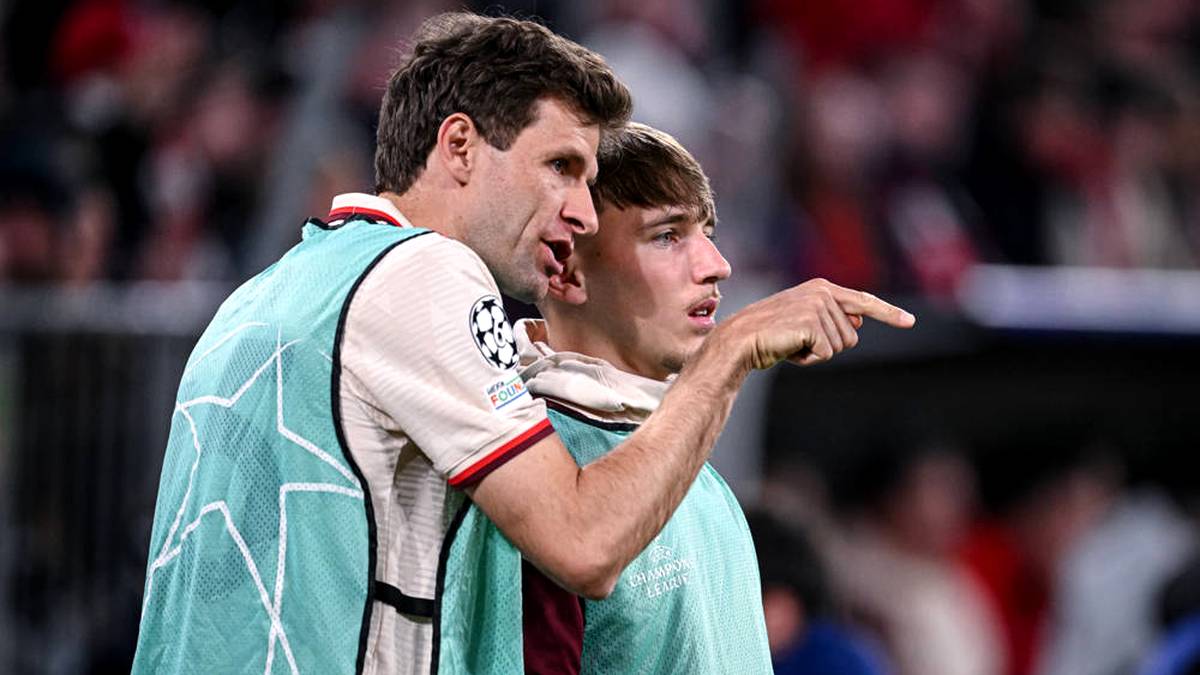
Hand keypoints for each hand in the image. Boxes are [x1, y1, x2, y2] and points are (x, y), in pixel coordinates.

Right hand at [719, 278, 914, 369]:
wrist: (739, 340)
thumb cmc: (769, 334)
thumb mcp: (802, 322)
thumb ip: (831, 318)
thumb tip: (858, 319)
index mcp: (822, 288)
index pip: (864, 301)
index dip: (889, 313)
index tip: (910, 322)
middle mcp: (823, 293)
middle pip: (851, 335)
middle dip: (827, 346)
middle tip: (797, 342)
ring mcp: (817, 307)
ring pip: (840, 346)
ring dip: (816, 353)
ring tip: (790, 343)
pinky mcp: (811, 323)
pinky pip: (826, 354)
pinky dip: (808, 360)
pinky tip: (789, 350)